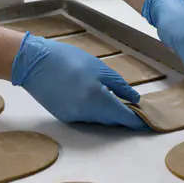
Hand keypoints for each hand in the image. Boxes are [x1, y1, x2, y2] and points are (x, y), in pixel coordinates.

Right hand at [11, 33, 146, 129]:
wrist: (34, 64)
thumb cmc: (67, 60)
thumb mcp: (99, 68)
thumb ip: (118, 85)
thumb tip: (134, 99)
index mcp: (97, 99)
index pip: (123, 116)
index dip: (137, 121)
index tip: (149, 123)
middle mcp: (85, 113)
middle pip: (111, 121)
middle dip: (124, 118)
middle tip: (137, 112)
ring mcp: (73, 117)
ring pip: (99, 120)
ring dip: (110, 115)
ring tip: (118, 105)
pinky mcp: (64, 116)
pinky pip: (86, 118)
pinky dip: (96, 113)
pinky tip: (97, 102)